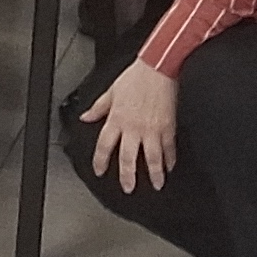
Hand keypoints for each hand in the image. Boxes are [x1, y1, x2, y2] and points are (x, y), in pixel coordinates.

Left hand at [82, 60, 180, 192]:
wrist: (158, 68)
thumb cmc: (136, 77)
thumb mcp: (111, 91)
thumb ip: (98, 108)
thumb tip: (85, 117)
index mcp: (117, 118)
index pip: (104, 145)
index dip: (100, 161)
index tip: (99, 171)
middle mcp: (133, 127)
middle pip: (128, 157)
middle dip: (127, 176)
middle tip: (128, 188)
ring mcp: (152, 129)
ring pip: (152, 158)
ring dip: (154, 174)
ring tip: (156, 185)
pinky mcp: (168, 127)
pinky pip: (169, 148)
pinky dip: (170, 159)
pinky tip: (170, 167)